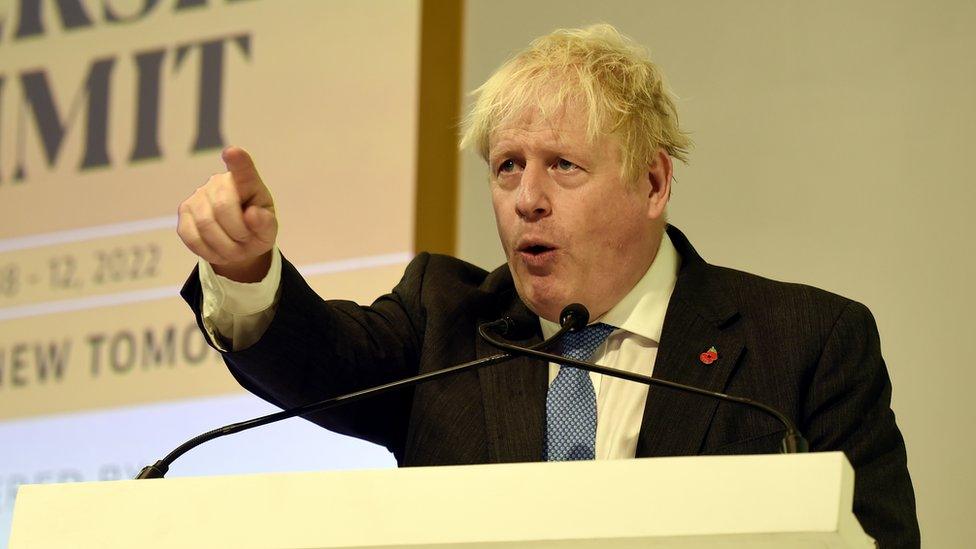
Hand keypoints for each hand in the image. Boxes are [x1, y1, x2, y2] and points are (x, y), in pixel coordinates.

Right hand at [178, 146, 277, 282]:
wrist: (237, 242)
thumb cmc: (256, 229)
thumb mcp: (268, 230)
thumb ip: (266, 223)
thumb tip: (252, 215)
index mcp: (247, 182)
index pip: (242, 169)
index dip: (237, 161)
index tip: (233, 152)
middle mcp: (219, 182)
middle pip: (223, 207)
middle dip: (237, 232)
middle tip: (245, 241)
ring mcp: (198, 195)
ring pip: (205, 224)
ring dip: (224, 246)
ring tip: (234, 249)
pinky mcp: (184, 212)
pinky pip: (192, 237)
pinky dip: (208, 251)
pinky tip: (218, 250)